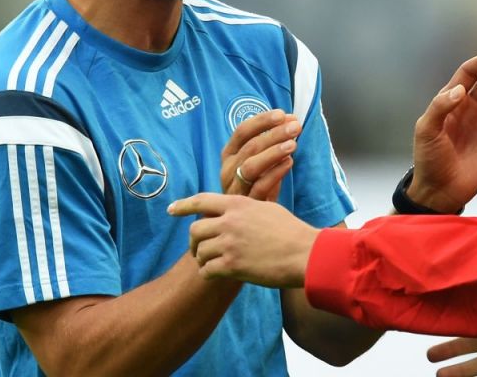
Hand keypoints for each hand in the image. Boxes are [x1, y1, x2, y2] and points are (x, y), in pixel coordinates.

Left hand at [168, 194, 317, 287]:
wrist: (304, 254)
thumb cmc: (292, 232)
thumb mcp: (268, 208)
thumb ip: (247, 208)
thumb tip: (236, 209)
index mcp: (237, 205)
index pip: (201, 200)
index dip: (183, 205)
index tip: (171, 210)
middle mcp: (229, 222)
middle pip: (195, 230)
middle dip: (194, 242)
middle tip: (199, 251)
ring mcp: (229, 244)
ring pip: (200, 252)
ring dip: (204, 260)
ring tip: (215, 264)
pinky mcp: (232, 266)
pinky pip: (207, 271)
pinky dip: (209, 274)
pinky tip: (218, 275)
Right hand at [221, 109, 297, 199]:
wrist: (244, 220)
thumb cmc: (255, 184)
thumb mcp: (260, 161)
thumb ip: (273, 142)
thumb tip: (291, 119)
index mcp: (230, 154)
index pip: (242, 131)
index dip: (261, 121)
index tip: (282, 114)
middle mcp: (228, 169)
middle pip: (250, 147)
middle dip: (274, 134)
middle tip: (295, 127)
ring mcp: (234, 187)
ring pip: (251, 166)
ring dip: (273, 152)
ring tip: (292, 144)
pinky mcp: (246, 203)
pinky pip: (260, 187)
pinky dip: (275, 173)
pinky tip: (289, 163)